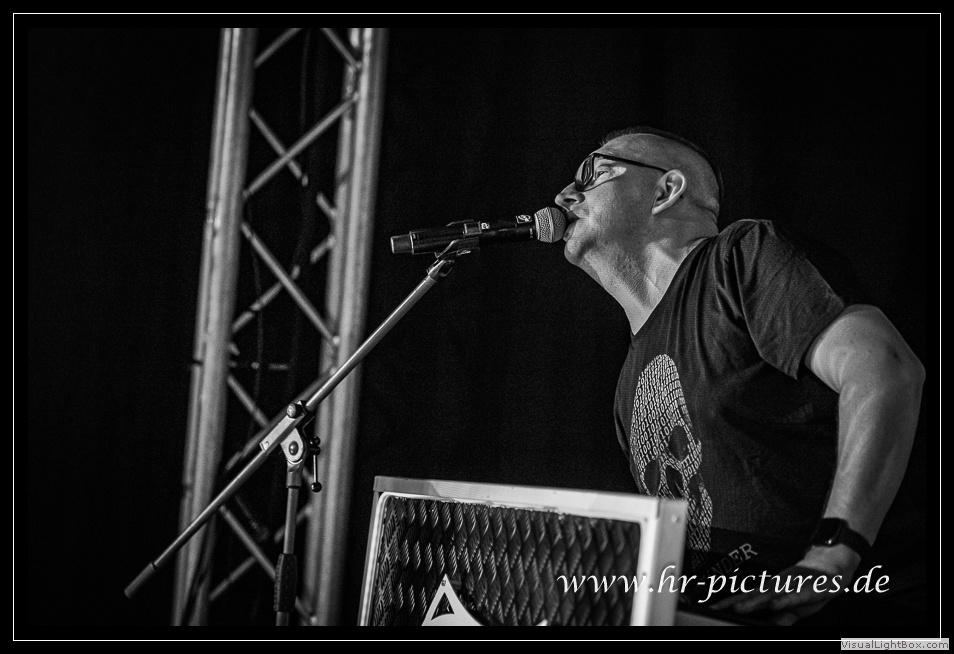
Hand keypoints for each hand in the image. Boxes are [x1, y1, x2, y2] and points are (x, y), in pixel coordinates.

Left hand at [707, 545, 860, 625]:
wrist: (832, 568)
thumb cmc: (810, 587)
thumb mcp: (793, 608)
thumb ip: (780, 618)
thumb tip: (766, 625)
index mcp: (770, 591)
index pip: (745, 598)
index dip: (728, 603)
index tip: (712, 608)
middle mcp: (775, 587)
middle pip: (750, 596)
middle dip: (732, 603)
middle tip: (716, 608)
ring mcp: (789, 586)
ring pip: (768, 595)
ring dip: (753, 602)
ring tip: (738, 608)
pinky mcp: (805, 589)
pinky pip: (792, 596)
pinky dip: (783, 600)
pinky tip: (773, 605)